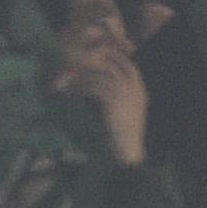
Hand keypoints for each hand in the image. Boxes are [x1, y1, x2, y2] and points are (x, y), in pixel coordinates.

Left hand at [50, 22, 149, 162]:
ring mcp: (125, 93)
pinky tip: (70, 90)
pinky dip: (80, 87)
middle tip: (76, 61)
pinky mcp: (113, 100)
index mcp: (139, 89)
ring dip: (81, 75)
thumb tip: (96, 86)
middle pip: (113, 64)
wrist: (126, 153)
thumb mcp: (123, 114)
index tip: (96, 54)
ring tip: (67, 78)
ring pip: (100, 74)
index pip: (127, 63)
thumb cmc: (121, 138)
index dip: (112, 56)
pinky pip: (94, 87)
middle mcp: (134, 88)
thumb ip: (115, 98)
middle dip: (93, 61)